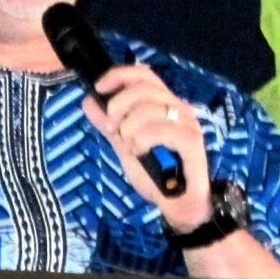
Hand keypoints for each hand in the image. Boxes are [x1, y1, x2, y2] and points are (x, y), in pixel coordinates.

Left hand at [82, 63, 212, 226]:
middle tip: (112, 128)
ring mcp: (187, 123)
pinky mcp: (191, 141)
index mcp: (165, 104)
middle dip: (117, 106)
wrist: (179, 204)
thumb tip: (89, 101)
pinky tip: (139, 152)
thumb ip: (108, 124)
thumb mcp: (125, 145)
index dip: (118, 75)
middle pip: (143, 88)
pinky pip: (159, 130)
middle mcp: (179, 108)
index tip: (98, 88)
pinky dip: (141, 141)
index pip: (143, 74)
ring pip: (149, 109)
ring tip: (129, 146)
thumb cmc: (157, 174)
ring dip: (129, 128)